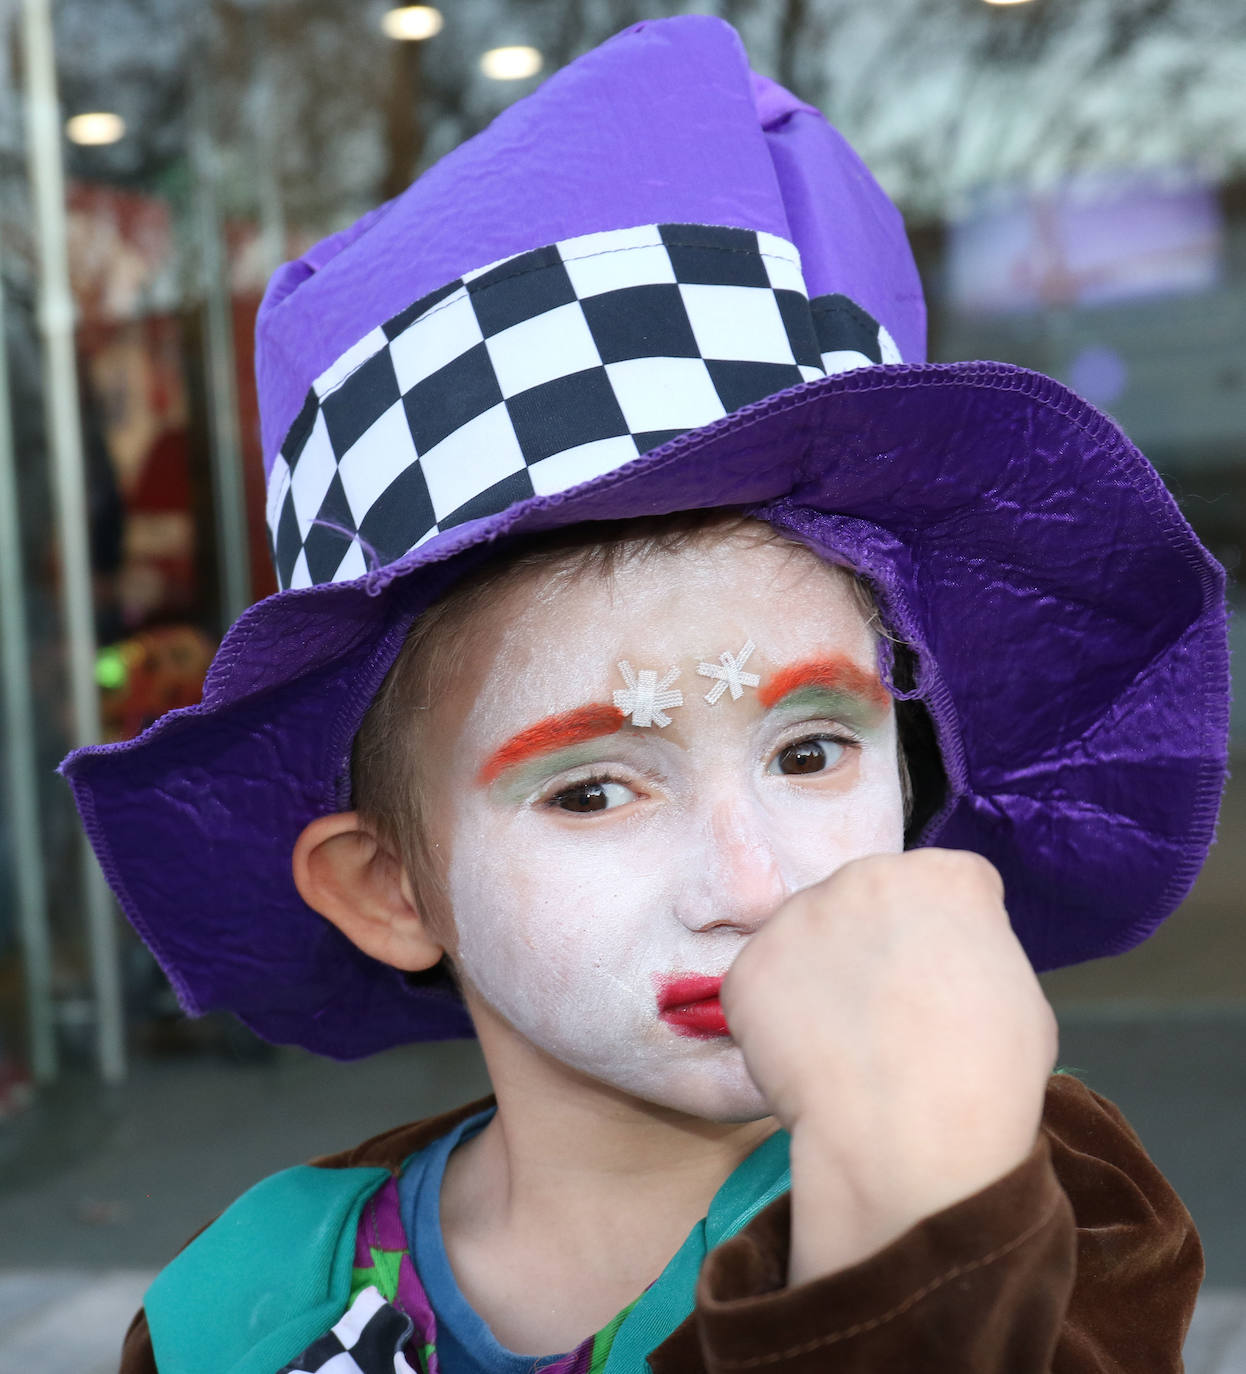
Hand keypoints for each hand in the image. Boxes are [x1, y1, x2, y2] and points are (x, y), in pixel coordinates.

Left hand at [720, 849, 1056, 1282]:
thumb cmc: (986, 1080)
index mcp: (944, 876)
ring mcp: (798, 916)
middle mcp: (865, 875)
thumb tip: (939, 965)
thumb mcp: (1019, 998)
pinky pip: (764, 986)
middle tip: (887, 1014)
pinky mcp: (749, 965)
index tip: (943, 982)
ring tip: (846, 1045)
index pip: (942, 886)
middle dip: (876, 945)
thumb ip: (972, 954)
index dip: (944, 939)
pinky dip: (777, 1020)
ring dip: (822, 975)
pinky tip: (808, 1061)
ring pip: (810, 937)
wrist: (909, 1138)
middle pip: (868, 902)